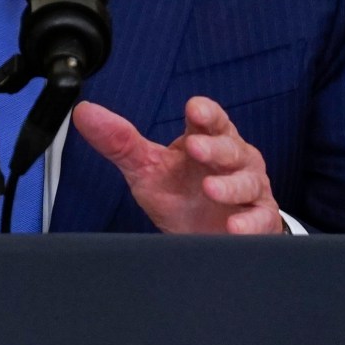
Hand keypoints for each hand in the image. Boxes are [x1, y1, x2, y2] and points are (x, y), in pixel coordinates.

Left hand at [71, 97, 285, 234]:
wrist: (204, 236)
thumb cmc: (180, 194)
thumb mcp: (146, 169)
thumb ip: (119, 143)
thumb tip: (84, 113)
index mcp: (208, 139)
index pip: (210, 119)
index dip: (205, 112)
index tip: (194, 109)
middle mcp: (233, 159)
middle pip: (229, 146)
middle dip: (214, 147)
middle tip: (196, 148)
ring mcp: (248, 187)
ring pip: (247, 180)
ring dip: (229, 184)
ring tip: (211, 188)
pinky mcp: (259, 217)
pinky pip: (260, 217)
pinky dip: (250, 222)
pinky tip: (235, 226)